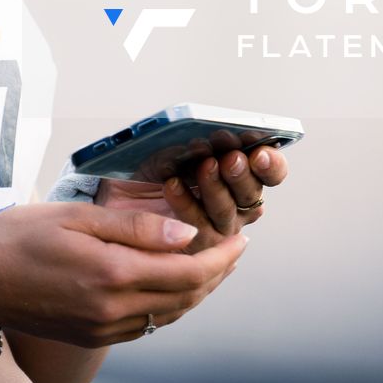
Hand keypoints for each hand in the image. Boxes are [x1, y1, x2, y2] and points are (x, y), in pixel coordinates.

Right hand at [0, 201, 246, 347]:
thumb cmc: (18, 237)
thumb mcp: (77, 216)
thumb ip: (135, 228)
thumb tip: (186, 236)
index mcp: (113, 274)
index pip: (188, 271)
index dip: (222, 257)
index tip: (241, 240)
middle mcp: (113, 310)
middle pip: (185, 297)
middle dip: (217, 274)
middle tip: (234, 251)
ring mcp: (102, 328)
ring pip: (169, 315)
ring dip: (196, 292)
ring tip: (211, 266)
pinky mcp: (91, 336)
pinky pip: (144, 325)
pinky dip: (168, 305)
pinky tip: (171, 286)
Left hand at [97, 145, 288, 250]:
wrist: (112, 191)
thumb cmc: (147, 164)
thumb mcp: (171, 142)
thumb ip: (197, 138)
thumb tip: (214, 133)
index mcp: (237, 171)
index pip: (269, 170)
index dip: (271, 163)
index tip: (260, 152)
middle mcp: (233, 202)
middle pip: (251, 194)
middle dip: (241, 175)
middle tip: (230, 159)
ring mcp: (215, 228)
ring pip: (228, 216)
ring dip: (215, 190)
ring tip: (203, 167)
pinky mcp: (193, 249)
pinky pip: (197, 233)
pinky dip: (186, 206)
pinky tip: (172, 185)